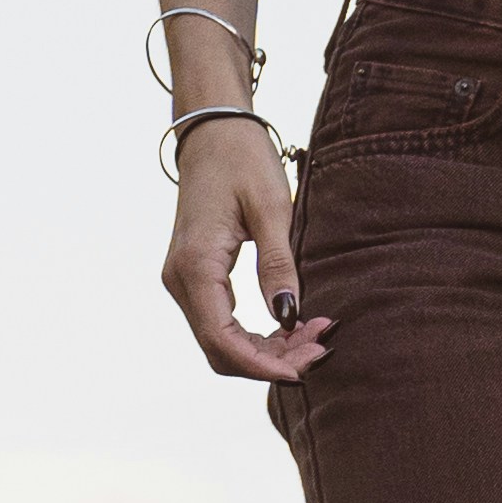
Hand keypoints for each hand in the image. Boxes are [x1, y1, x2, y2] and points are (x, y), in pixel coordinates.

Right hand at [161, 120, 327, 382]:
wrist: (213, 132)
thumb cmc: (243, 160)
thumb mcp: (271, 207)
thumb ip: (278, 264)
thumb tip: (288, 317)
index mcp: (196, 265)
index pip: (222, 339)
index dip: (262, 365)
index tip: (304, 370)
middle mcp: (180, 279)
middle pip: (220, 349)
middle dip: (270, 361)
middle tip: (322, 348)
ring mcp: (183, 280)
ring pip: (221, 340)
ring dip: (266, 349)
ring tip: (315, 335)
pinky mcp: (194, 277)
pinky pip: (221, 321)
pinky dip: (256, 333)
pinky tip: (292, 324)